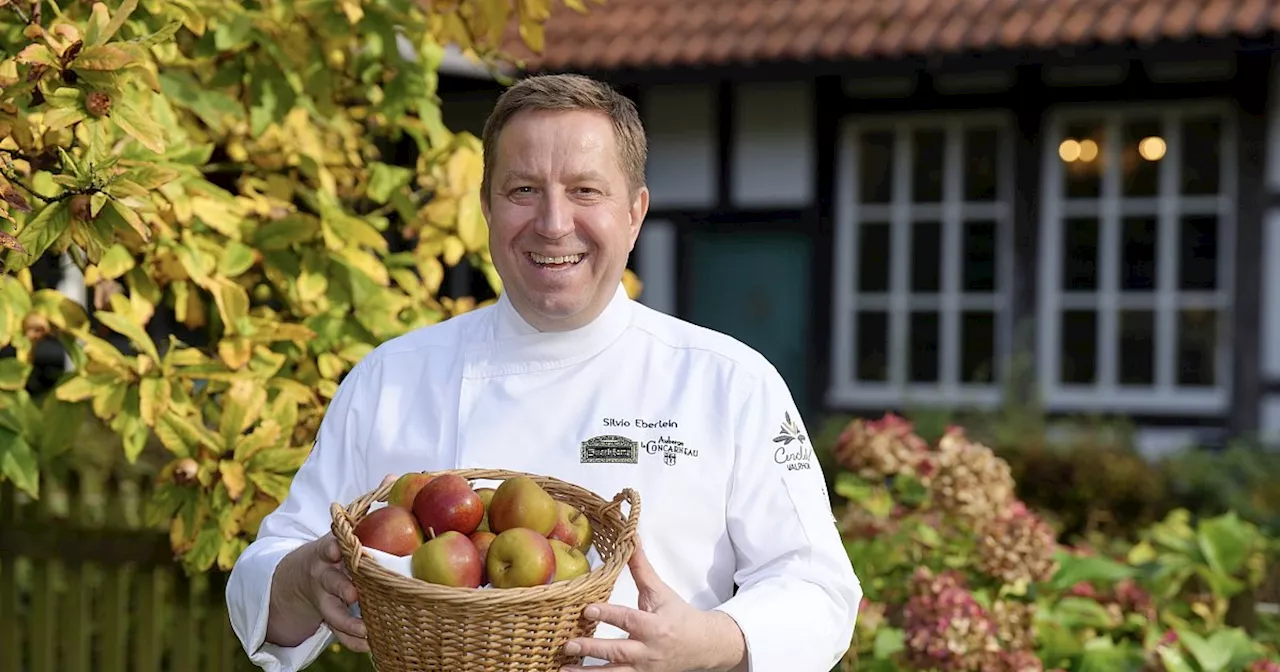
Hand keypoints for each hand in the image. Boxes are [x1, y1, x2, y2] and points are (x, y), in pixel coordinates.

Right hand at [265, 474, 397, 652]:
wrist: (300, 577)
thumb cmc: (337, 548)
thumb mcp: (346, 528)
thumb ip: (368, 506)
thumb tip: (394, 476)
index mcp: (330, 549)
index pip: (328, 545)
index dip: (333, 547)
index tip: (338, 549)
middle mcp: (324, 573)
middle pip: (328, 581)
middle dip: (340, 586)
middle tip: (353, 593)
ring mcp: (324, 598)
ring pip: (331, 612)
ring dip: (348, 622)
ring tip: (367, 632)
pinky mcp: (329, 617)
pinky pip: (338, 633)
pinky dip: (353, 641)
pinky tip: (372, 648)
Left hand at [559, 540, 745, 671]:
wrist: (704, 647)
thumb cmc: (679, 616)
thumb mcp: (661, 592)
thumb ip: (641, 568)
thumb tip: (631, 538)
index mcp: (655, 626)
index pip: (629, 620)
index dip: (608, 615)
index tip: (587, 610)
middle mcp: (649, 651)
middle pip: (619, 652)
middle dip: (593, 649)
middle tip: (568, 644)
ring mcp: (644, 670)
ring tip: (563, 670)